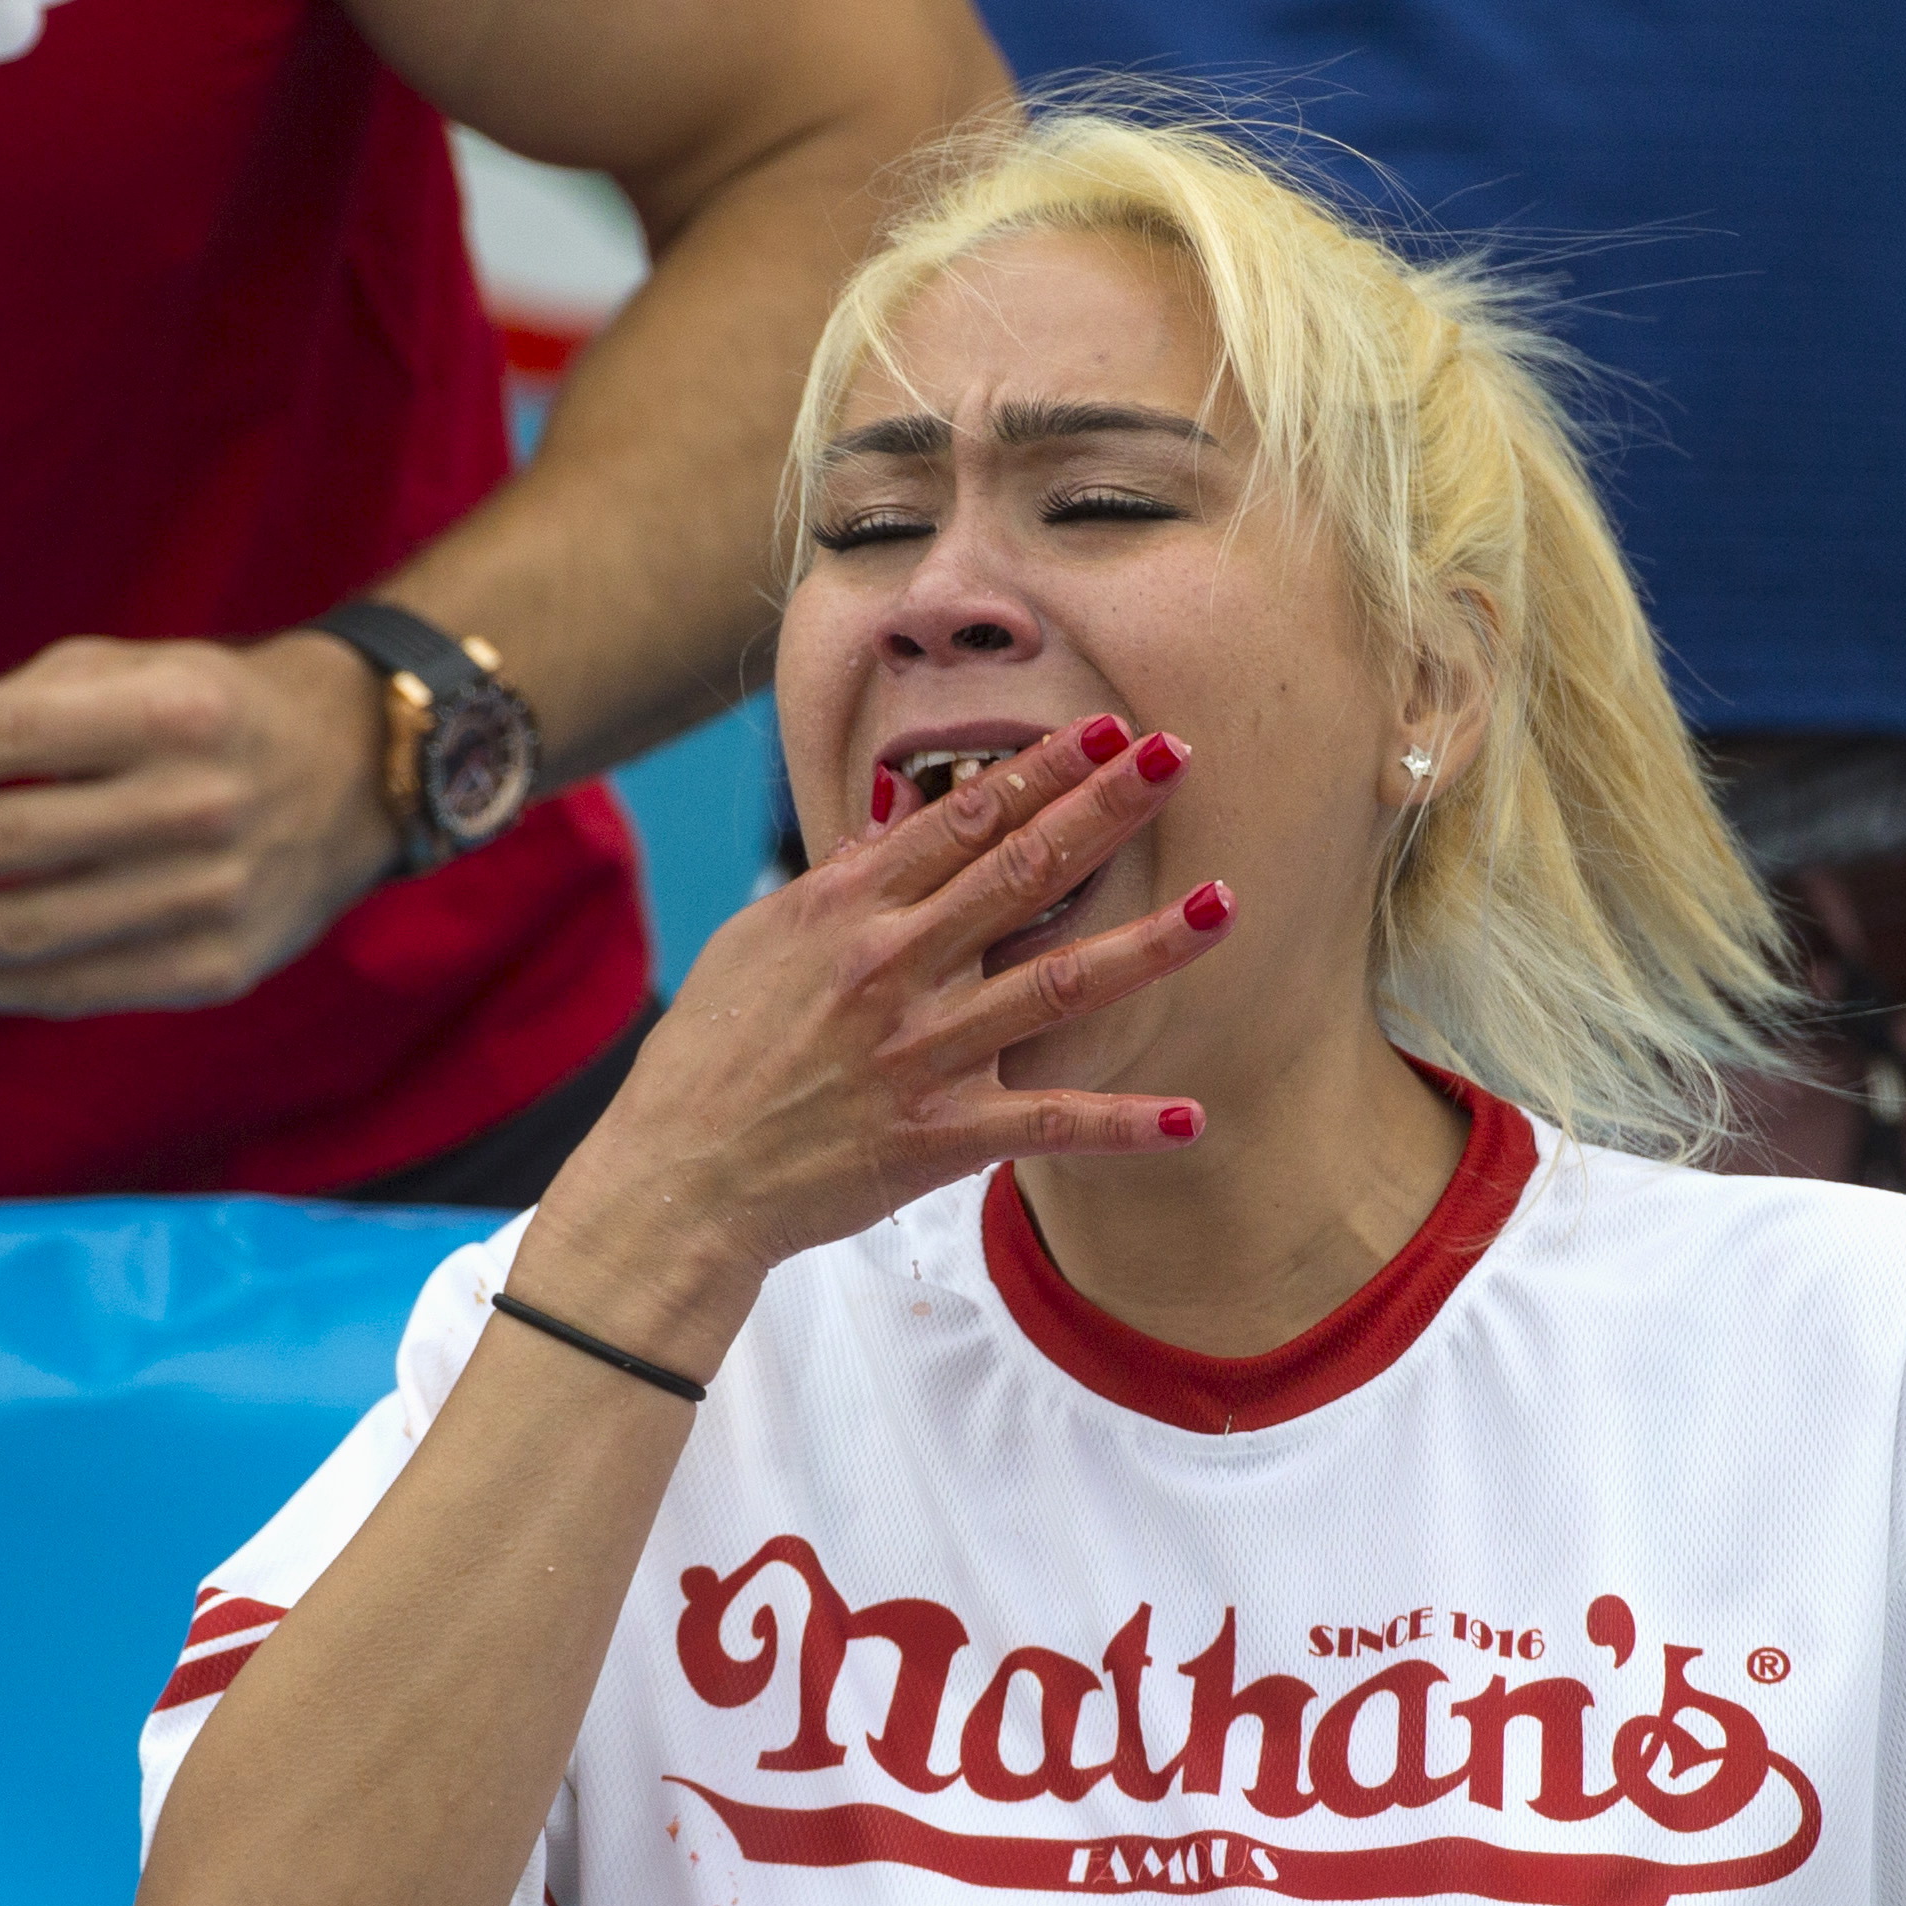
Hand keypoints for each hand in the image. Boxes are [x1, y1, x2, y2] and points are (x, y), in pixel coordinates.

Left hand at [0, 631, 400, 1017]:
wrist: (362, 776)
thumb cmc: (215, 712)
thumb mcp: (133, 669)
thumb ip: (26, 706)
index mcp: (171, 714)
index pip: (11, 737)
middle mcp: (196, 808)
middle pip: (7, 842)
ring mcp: (210, 899)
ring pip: (31, 932)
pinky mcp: (215, 969)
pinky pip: (76, 989)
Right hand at [513, 716, 1223, 1345]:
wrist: (681, 1176)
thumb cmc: (714, 1053)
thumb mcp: (760, 940)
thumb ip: (842, 880)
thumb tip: (901, 816)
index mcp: (849, 909)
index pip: (963, 819)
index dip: (1042, 769)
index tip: (1107, 729)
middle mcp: (893, 967)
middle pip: (1022, 871)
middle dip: (1107, 809)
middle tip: (1180, 758)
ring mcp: (922, 1051)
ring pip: (1057, 983)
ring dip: (1148, 945)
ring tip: (1225, 905)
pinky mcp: (939, 1134)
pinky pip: (1046, 1123)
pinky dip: (1120, 1124)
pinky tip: (1190, 1116)